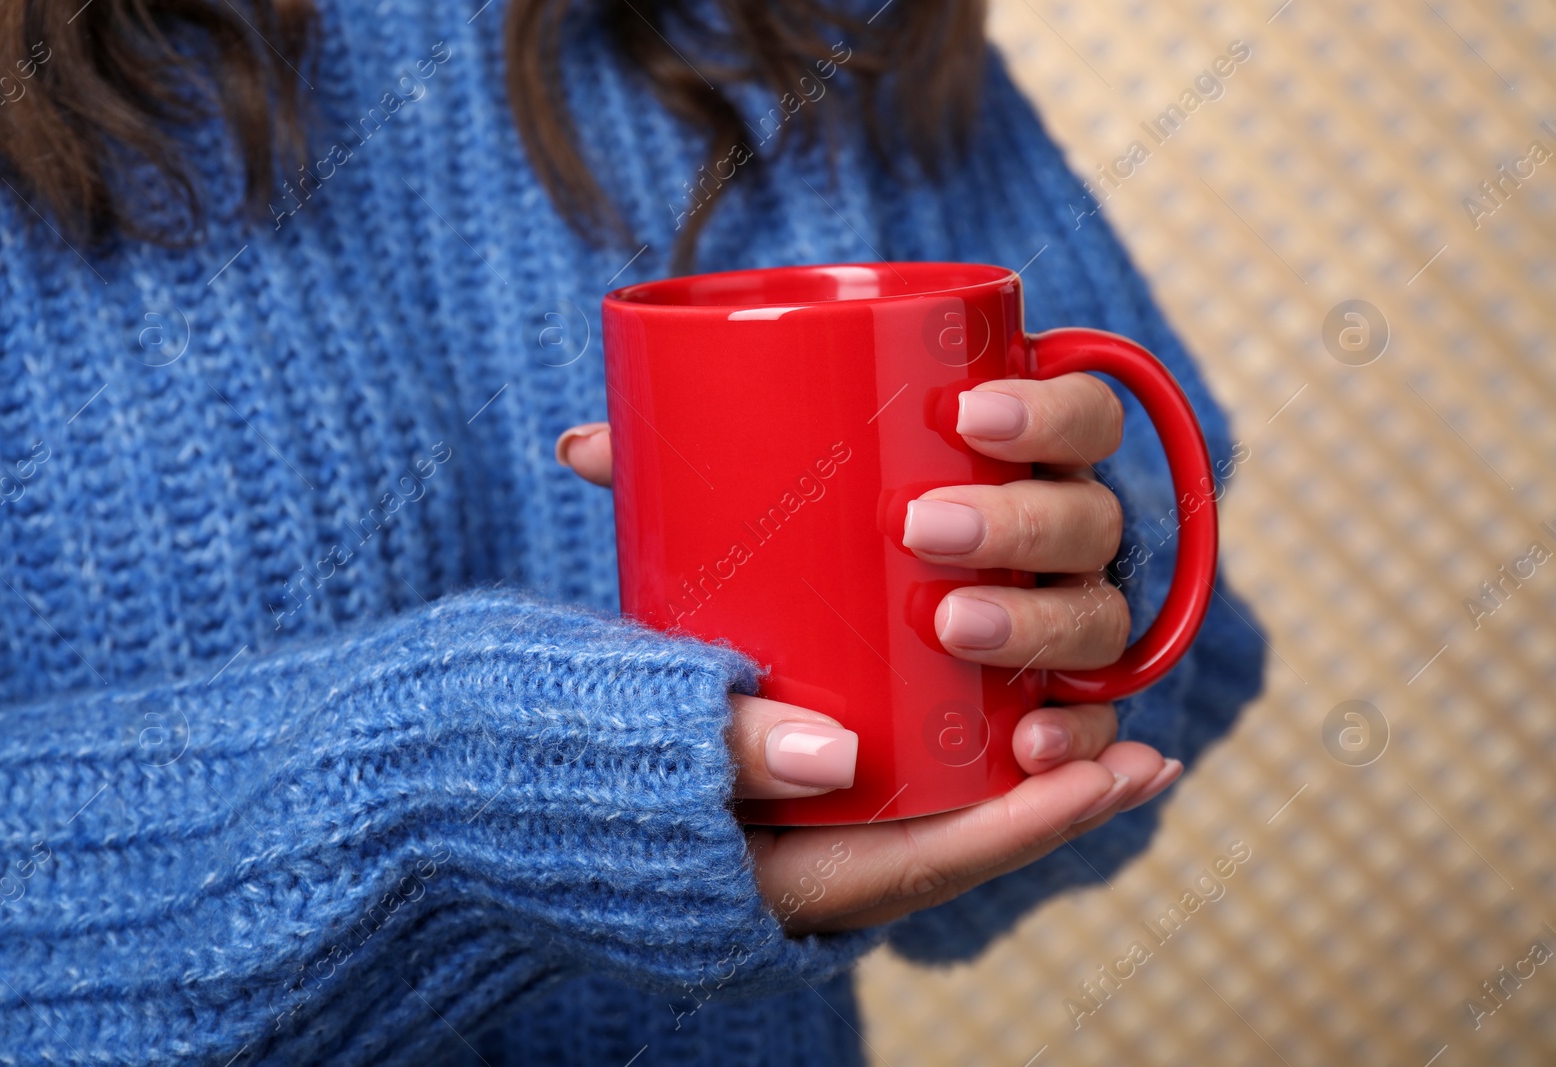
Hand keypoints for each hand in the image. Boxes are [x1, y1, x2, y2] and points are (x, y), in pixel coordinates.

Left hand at [555, 374, 1180, 934]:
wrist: (806, 720)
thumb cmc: (794, 585)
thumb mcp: (737, 541)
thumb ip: (680, 487)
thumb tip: (584, 443)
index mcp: (1010, 470)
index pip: (1080, 415)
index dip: (1050, 404)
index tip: (966, 411)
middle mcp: (1057, 549)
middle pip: (1091, 517)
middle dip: (1023, 515)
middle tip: (921, 527)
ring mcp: (1064, 636)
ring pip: (1099, 620)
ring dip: (1042, 621)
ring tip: (954, 627)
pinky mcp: (1055, 725)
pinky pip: (1100, 734)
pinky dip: (1088, 745)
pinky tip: (1040, 751)